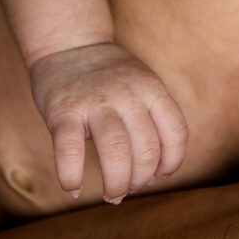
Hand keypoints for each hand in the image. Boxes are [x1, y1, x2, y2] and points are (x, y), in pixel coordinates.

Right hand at [27, 42, 187, 203]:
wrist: (70, 42)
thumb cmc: (109, 76)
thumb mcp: (143, 84)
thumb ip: (152, 117)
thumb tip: (156, 171)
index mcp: (151, 89)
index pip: (176, 133)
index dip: (172, 162)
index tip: (159, 175)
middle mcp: (127, 94)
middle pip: (146, 149)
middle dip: (140, 180)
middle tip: (128, 188)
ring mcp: (95, 101)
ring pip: (115, 151)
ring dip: (116, 184)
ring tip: (111, 195)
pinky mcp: (63, 110)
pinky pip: (69, 150)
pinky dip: (71, 176)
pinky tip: (73, 187)